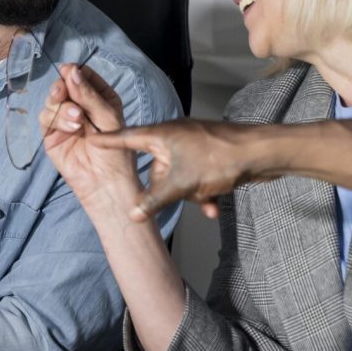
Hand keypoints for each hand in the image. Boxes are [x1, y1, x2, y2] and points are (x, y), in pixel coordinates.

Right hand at [41, 63, 141, 208]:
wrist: (106, 182)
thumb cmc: (115, 151)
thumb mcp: (107, 117)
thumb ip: (88, 95)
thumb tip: (71, 70)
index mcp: (99, 98)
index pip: (83, 76)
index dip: (75, 72)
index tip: (70, 70)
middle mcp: (80, 106)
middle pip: (63, 85)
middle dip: (63, 87)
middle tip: (64, 91)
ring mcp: (65, 120)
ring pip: (52, 101)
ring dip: (61, 106)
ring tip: (78, 119)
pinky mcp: (52, 135)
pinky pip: (45, 118)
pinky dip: (56, 118)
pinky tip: (72, 127)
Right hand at [92, 119, 271, 220]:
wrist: (261, 154)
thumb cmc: (219, 159)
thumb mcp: (181, 184)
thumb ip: (154, 200)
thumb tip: (132, 214)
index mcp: (162, 135)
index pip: (127, 138)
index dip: (108, 141)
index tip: (90, 139)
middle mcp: (175, 138)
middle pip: (157, 170)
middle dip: (169, 190)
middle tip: (179, 198)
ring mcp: (193, 147)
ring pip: (179, 178)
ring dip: (191, 195)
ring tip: (207, 200)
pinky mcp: (209, 156)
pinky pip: (197, 178)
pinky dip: (204, 193)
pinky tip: (214, 208)